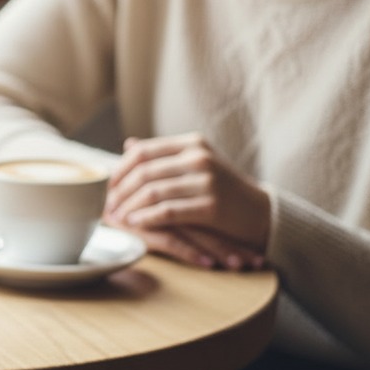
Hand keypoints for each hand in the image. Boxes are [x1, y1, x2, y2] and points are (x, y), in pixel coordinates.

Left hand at [104, 133, 270, 269]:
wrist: (262, 213)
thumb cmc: (224, 189)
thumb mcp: (197, 163)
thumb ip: (164, 155)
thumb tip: (128, 145)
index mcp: (191, 144)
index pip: (142, 152)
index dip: (119, 169)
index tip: (107, 186)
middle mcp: (198, 157)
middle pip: (143, 172)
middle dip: (119, 191)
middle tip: (106, 206)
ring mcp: (206, 181)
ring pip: (151, 192)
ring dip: (129, 207)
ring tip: (117, 218)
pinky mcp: (211, 206)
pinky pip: (167, 211)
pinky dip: (146, 218)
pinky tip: (136, 225)